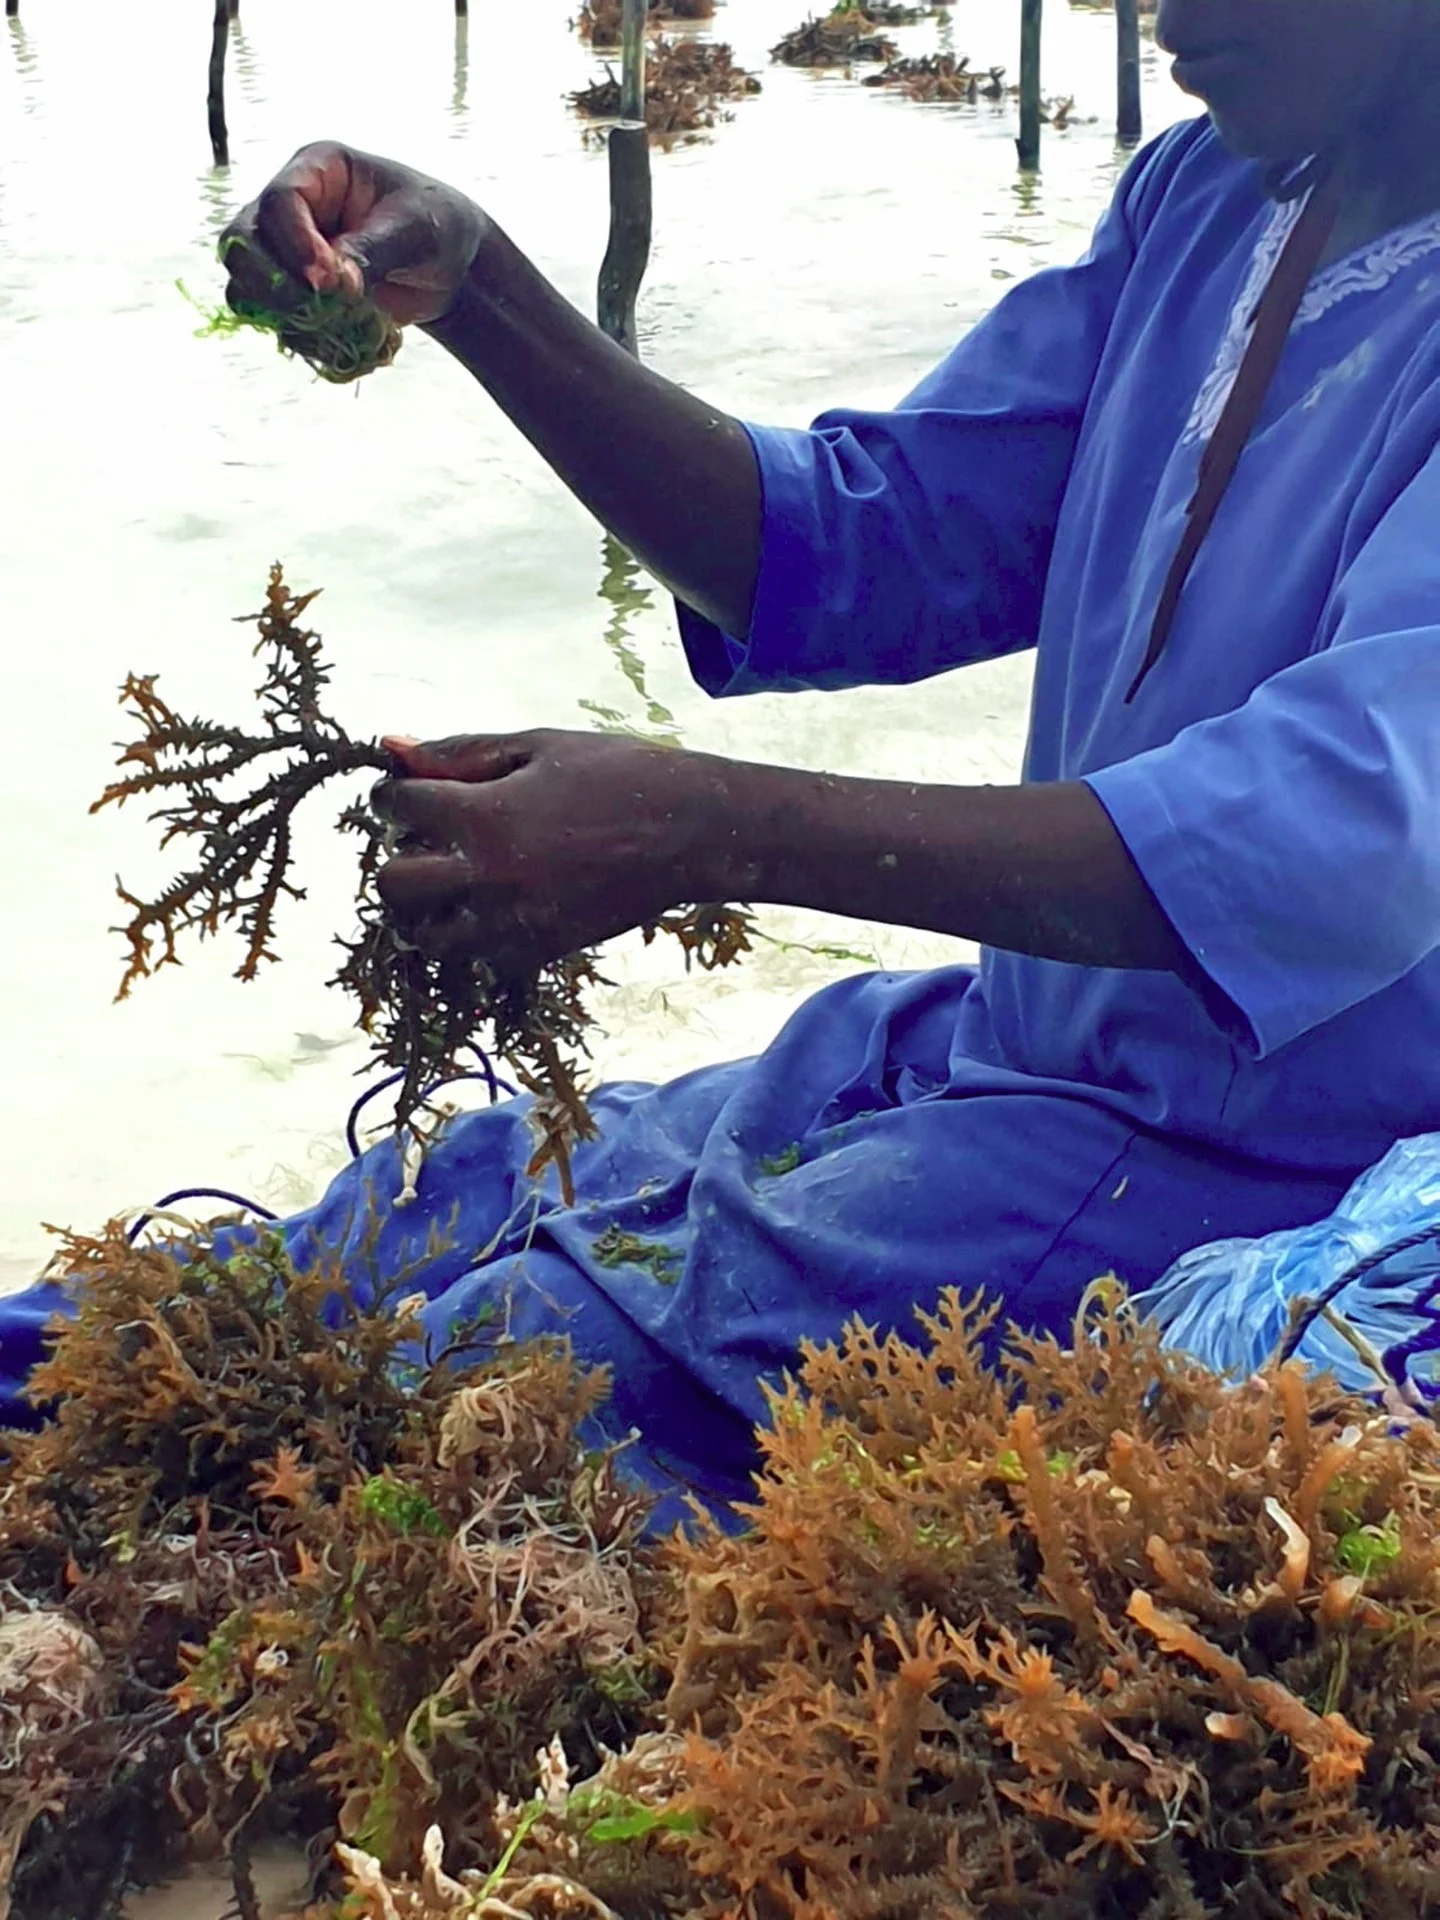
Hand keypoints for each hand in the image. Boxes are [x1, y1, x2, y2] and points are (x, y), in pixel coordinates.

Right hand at [220, 143, 486, 328]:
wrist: (449, 268)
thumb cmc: (436, 225)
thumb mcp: (414, 230)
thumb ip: (371, 250)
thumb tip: (332, 284)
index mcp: (317, 170)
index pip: (279, 201)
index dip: (295, 243)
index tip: (328, 281)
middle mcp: (290, 208)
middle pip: (241, 243)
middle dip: (273, 283)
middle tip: (319, 310)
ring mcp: (286, 253)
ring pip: (247, 285)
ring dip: (284, 317)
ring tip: (335, 334)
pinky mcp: (295, 294)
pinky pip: (276, 322)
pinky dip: (305, 341)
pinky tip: (343, 348)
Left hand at [371, 731, 736, 974]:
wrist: (689, 832)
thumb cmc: (618, 775)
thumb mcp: (537, 747)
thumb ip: (461, 752)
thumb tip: (393, 745)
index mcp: (483, 817)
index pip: (398, 806)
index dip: (396, 793)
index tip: (412, 791)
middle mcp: (487, 878)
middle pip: (393, 884)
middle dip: (399, 856)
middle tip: (429, 840)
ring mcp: (511, 923)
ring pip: (425, 935)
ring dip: (427, 907)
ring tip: (454, 880)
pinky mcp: (539, 951)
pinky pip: (477, 959)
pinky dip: (472, 936)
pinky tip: (492, 906)